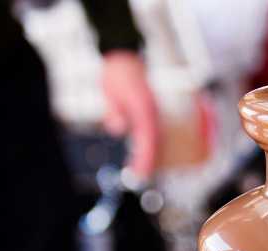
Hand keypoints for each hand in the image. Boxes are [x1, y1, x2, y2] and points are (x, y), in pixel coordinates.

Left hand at [101, 51, 160, 177]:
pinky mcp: (154, 114)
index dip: (145, 160)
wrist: (124, 56)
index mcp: (144, 109)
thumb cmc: (116, 74)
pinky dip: (154, 148)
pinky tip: (148, 157)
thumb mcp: (108, 90)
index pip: (148, 140)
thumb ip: (113, 110)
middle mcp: (153, 112)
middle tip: (139, 178)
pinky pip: (157, 134)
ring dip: (154, 157)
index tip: (139, 174)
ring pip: (159, 141)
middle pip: (156, 144)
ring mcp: (156, 113)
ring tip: (144, 172)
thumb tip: (118, 128)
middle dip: (150, 163)